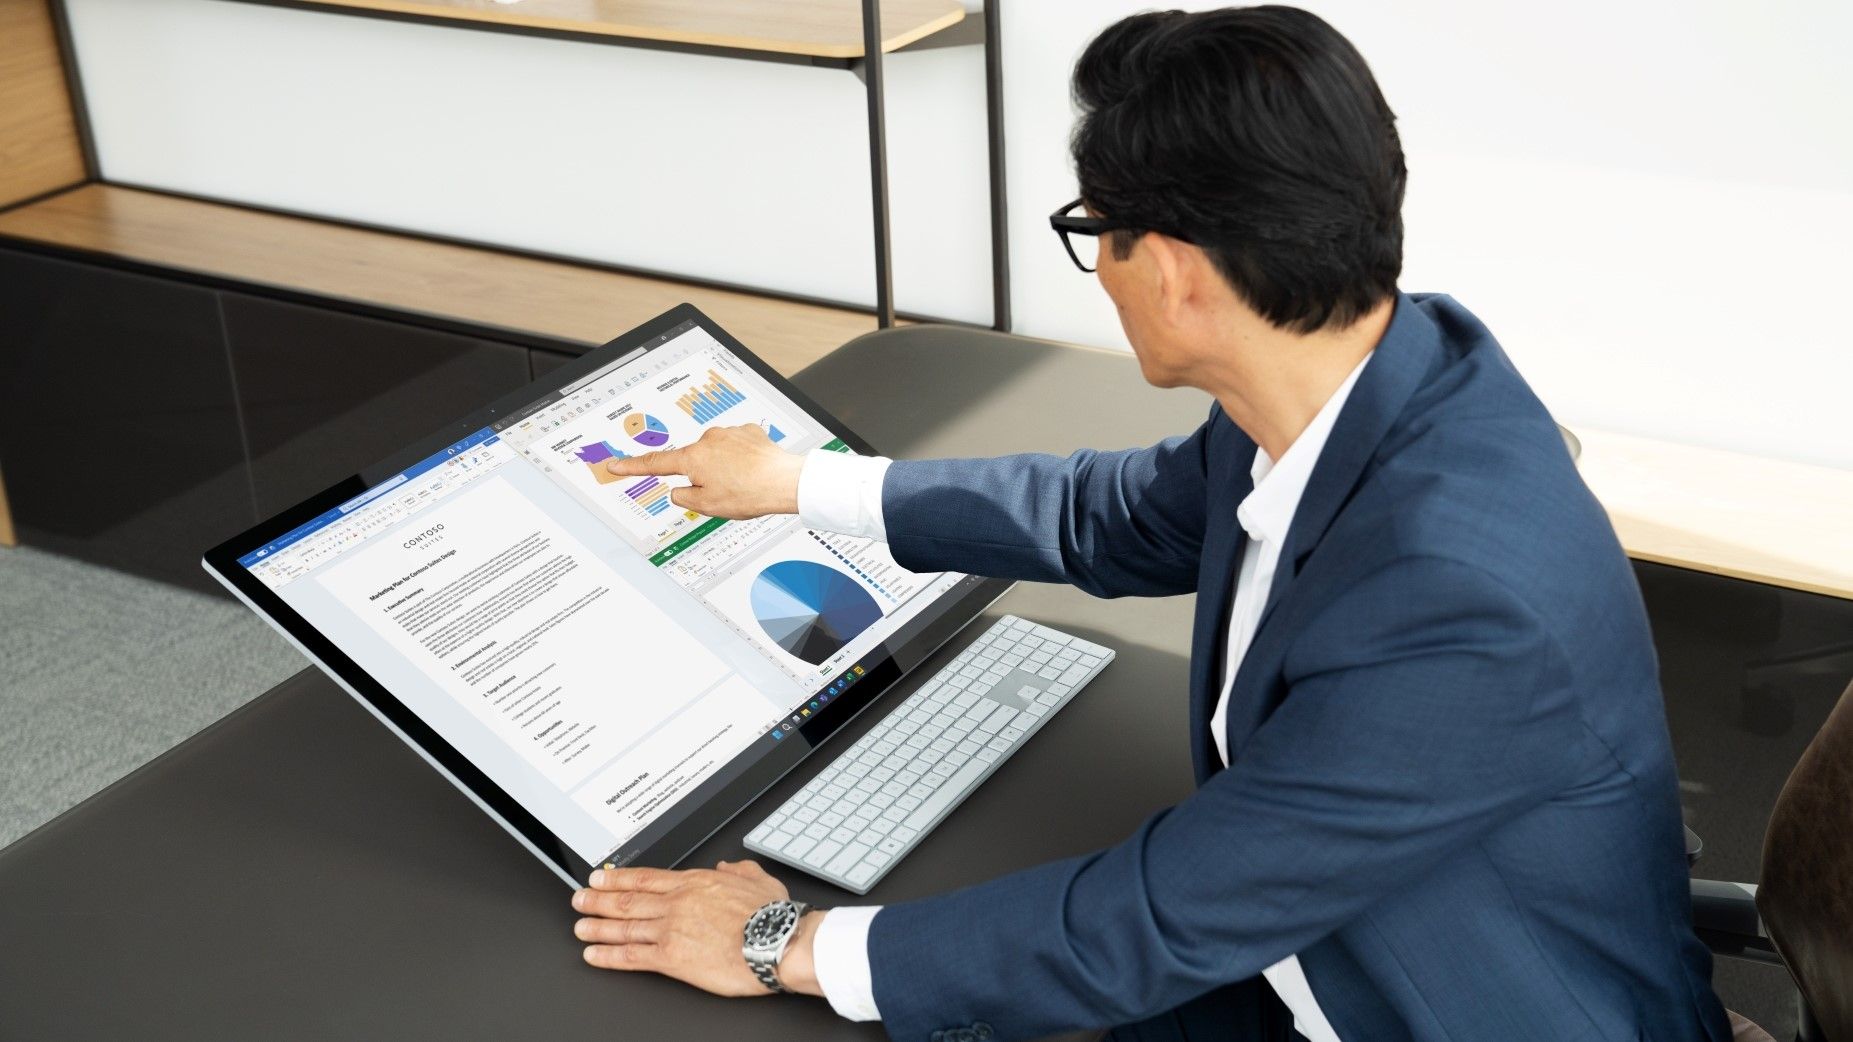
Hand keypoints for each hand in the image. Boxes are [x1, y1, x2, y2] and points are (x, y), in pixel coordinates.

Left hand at [573, 859, 824, 997]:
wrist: (777, 942)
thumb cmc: (772, 915)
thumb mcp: (758, 878)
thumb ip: (738, 869)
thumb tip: (727, 865)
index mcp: (695, 883)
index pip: (645, 878)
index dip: (617, 878)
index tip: (599, 877)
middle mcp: (677, 904)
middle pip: (627, 900)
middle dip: (598, 900)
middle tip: (579, 899)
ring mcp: (671, 930)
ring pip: (624, 926)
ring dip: (598, 926)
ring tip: (580, 927)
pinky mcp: (672, 958)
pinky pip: (632, 956)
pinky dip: (609, 955)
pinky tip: (595, 955)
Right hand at [604, 424, 803, 519]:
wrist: (785, 481)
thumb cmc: (749, 493)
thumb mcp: (708, 506)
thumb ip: (685, 498)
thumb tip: (678, 491)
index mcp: (693, 459)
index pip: (655, 464)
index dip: (632, 467)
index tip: (615, 465)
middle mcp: (708, 440)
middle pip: (693, 461)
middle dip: (702, 475)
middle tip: (723, 493)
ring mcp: (729, 433)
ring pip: (716, 454)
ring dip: (723, 467)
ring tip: (743, 484)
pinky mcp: (748, 433)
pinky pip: (736, 447)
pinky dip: (740, 459)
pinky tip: (752, 471)